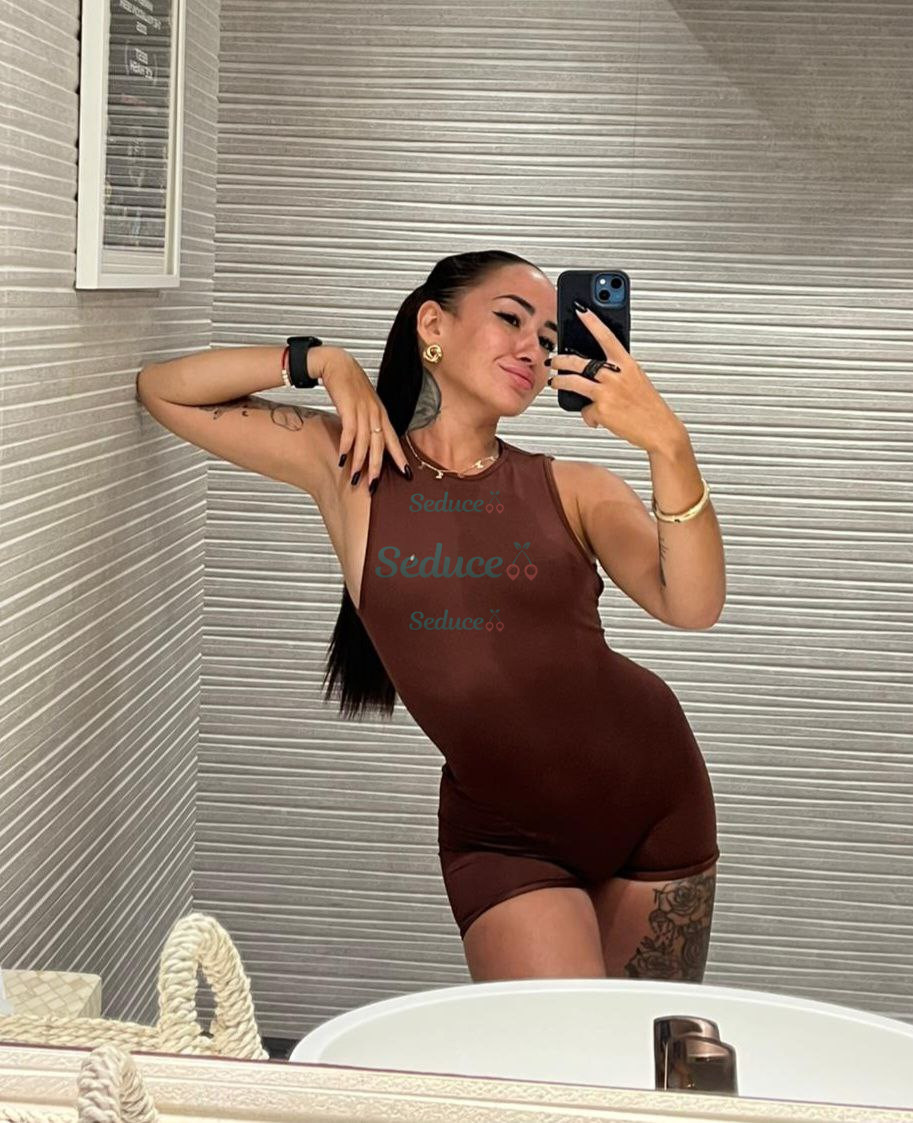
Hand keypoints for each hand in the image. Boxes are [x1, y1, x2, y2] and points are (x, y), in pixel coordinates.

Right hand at [312, 347, 408, 484]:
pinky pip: (350, 431)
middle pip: (380, 445)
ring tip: (355, 477)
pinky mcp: (348, 407)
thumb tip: (369, 440)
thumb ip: (369, 421)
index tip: (407, 474)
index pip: (393, 439)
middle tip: (374, 485)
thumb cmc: (350, 385)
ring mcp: (363, 410)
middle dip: (378, 467)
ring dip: (359, 461)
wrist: (337, 364)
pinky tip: (343, 458)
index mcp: (381, 413)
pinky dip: (346, 446)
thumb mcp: (365, 404)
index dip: (400, 458)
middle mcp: (375, 413)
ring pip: (365, 442)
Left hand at [545, 307, 683, 452]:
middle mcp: (616, 375)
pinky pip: (585, 410)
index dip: (592, 321)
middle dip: (561, 360)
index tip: (580, 310)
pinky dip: (589, 415)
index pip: (607, 336)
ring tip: (556, 383)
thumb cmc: (648, 406)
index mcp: (627, 364)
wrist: (659, 430)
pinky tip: (597, 418)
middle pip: (579, 362)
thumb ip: (618, 371)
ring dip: (560, 382)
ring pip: (573, 382)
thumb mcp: (636, 379)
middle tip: (554, 361)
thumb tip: (595, 370)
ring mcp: (607, 392)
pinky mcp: (601, 410)